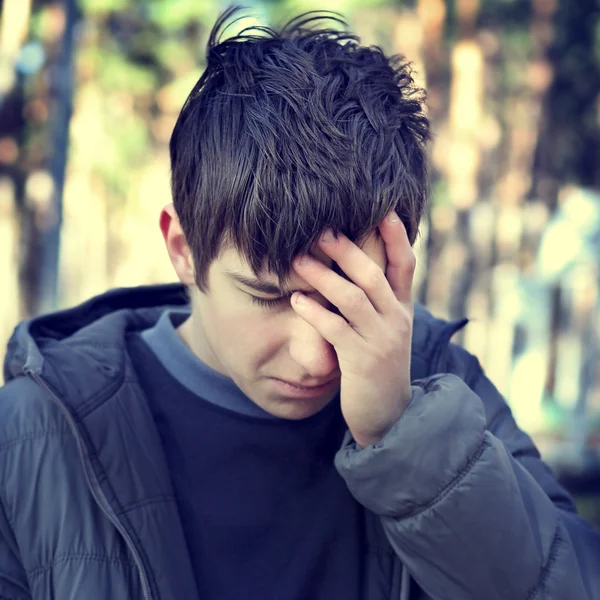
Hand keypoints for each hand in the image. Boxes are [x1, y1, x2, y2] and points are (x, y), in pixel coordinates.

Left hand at [291, 211, 414, 446]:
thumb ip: (378, 302)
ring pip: (353, 298)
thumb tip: (356, 268)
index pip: (405, 265)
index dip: (397, 236)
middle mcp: (396, 320)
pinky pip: (335, 330)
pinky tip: (296, 300)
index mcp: (402, 309)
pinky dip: (314, 313)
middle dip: (348, 250)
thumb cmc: (380, 367)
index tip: (385, 208)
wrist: (390, 416)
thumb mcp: (387, 331)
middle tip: (321, 230)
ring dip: (324, 277)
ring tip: (298, 260)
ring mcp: (381, 340)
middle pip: (374, 275)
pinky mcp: (361, 361)